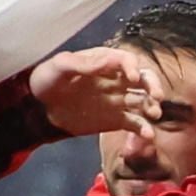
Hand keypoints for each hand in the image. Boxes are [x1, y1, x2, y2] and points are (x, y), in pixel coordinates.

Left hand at [27, 48, 148, 136]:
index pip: (127, 60)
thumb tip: (111, 60)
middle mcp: (118, 80)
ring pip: (144, 101)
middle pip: (145, 79)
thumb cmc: (47, 81)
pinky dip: (144, 128)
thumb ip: (84, 63)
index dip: (133, 67)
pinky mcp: (117, 120)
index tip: (132, 78)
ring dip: (153, 106)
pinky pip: (136, 123)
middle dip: (154, 86)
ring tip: (153, 114)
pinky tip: (148, 135)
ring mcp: (119, 100)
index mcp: (105, 62)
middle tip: (156, 96)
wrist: (39, 110)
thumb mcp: (60, 66)